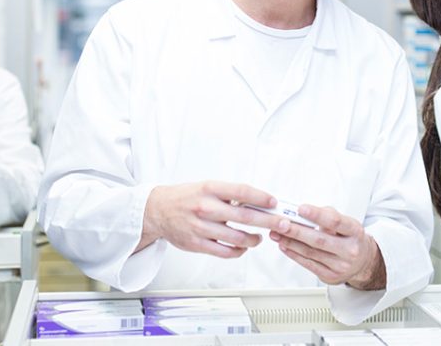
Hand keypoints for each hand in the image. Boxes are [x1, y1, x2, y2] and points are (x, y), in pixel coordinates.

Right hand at [136, 181, 285, 258]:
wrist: (157, 210)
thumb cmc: (186, 197)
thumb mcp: (207, 187)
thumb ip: (229, 194)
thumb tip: (258, 201)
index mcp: (210, 189)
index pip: (241, 191)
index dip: (261, 197)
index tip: (274, 202)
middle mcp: (206, 207)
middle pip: (244, 216)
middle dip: (268, 221)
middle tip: (283, 223)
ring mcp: (201, 227)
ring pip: (237, 237)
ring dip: (254, 239)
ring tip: (259, 237)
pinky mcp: (197, 244)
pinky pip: (224, 252)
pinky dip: (239, 251)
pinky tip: (243, 247)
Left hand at [269, 205, 385, 289]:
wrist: (362, 262)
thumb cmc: (350, 238)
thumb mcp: (346, 222)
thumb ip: (328, 215)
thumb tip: (305, 212)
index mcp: (355, 232)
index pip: (335, 222)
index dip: (317, 215)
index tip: (301, 209)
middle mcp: (349, 250)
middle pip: (319, 239)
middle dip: (296, 231)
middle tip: (281, 223)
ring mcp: (340, 266)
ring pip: (310, 252)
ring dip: (290, 242)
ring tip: (277, 233)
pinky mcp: (330, 276)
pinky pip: (308, 264)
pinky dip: (294, 254)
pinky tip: (284, 246)